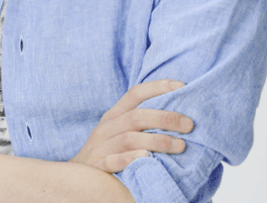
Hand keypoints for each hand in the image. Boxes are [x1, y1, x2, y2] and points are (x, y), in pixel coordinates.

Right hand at [69, 79, 193, 173]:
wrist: (77, 179)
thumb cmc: (106, 153)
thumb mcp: (117, 132)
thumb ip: (138, 123)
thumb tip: (175, 115)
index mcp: (113, 115)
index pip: (135, 93)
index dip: (158, 87)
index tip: (182, 87)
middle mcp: (107, 128)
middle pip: (137, 116)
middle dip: (165, 117)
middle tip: (189, 124)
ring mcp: (101, 147)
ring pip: (130, 138)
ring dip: (157, 140)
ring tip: (181, 146)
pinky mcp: (98, 167)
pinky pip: (114, 161)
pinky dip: (131, 158)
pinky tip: (148, 157)